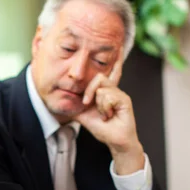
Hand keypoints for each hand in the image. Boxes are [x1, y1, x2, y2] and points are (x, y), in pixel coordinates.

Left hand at [73, 48, 143, 174]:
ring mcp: (120, 94)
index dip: (113, 60)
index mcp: (105, 92)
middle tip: (86, 103)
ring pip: (101, 88)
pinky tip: (109, 115)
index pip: (109, 73)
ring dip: (98, 104)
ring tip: (104, 114)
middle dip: (89, 91)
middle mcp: (113, 90)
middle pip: (99, 77)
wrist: (114, 141)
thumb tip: (64, 100)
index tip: (116, 48)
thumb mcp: (83, 115)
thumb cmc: (102, 129)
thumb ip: (75, 105)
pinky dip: (104, 108)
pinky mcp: (125, 100)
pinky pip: (107, 96)